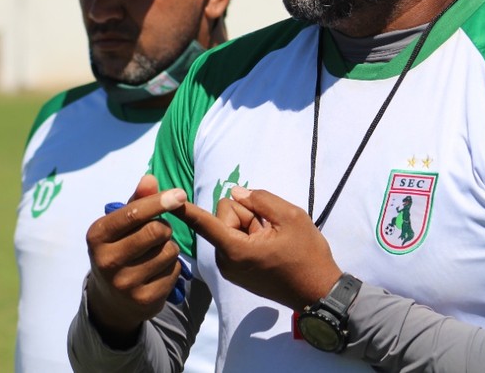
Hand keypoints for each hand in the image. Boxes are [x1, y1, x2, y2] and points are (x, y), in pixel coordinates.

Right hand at [84, 174, 187, 345]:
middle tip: (159, 232)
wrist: (111, 300)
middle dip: (165, 227)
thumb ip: (137, 201)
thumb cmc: (120, 249)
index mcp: (97, 236)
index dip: (159, 201)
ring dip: (170, 247)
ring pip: (170, 251)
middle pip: (157, 231)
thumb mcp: (121, 225)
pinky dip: (173, 266)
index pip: (133, 213)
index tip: (180, 194)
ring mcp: (125, 284)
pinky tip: (158, 271)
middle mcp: (106, 261)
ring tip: (155, 253)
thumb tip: (150, 178)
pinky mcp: (144, 300)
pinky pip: (175, 270)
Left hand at [174, 186, 341, 309]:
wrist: (318, 292)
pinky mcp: (236, 273)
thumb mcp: (291, 217)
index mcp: (236, 249)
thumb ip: (261, 200)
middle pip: (225, 216)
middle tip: (270, 229)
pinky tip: (269, 246)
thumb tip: (236, 192)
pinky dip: (249, 237)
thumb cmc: (307, 254)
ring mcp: (230, 269)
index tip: (166, 199)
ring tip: (272, 240)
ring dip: (249, 226)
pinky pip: (235, 240)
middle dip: (246, 214)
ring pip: (230, 227)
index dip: (186, 209)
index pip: (205, 223)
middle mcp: (226, 261)